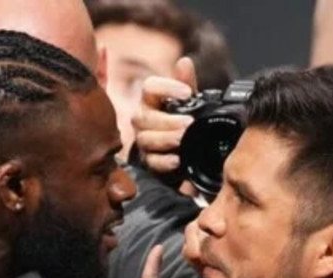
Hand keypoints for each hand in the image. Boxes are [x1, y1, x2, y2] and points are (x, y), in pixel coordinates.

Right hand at [133, 57, 197, 180]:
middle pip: (145, 117)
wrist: (182, 150)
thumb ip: (186, 82)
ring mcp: (143, 140)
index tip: (187, 93)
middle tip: (189, 123)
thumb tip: (184, 62)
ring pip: (146, 139)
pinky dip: (164, 161)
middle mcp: (142, 119)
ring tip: (184, 139)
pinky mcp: (148, 161)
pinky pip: (151, 161)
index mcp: (151, 100)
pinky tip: (177, 160)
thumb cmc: (181, 120)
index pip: (150, 87)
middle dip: (168, 120)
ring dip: (166, 139)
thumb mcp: (187, 101)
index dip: (166, 87)